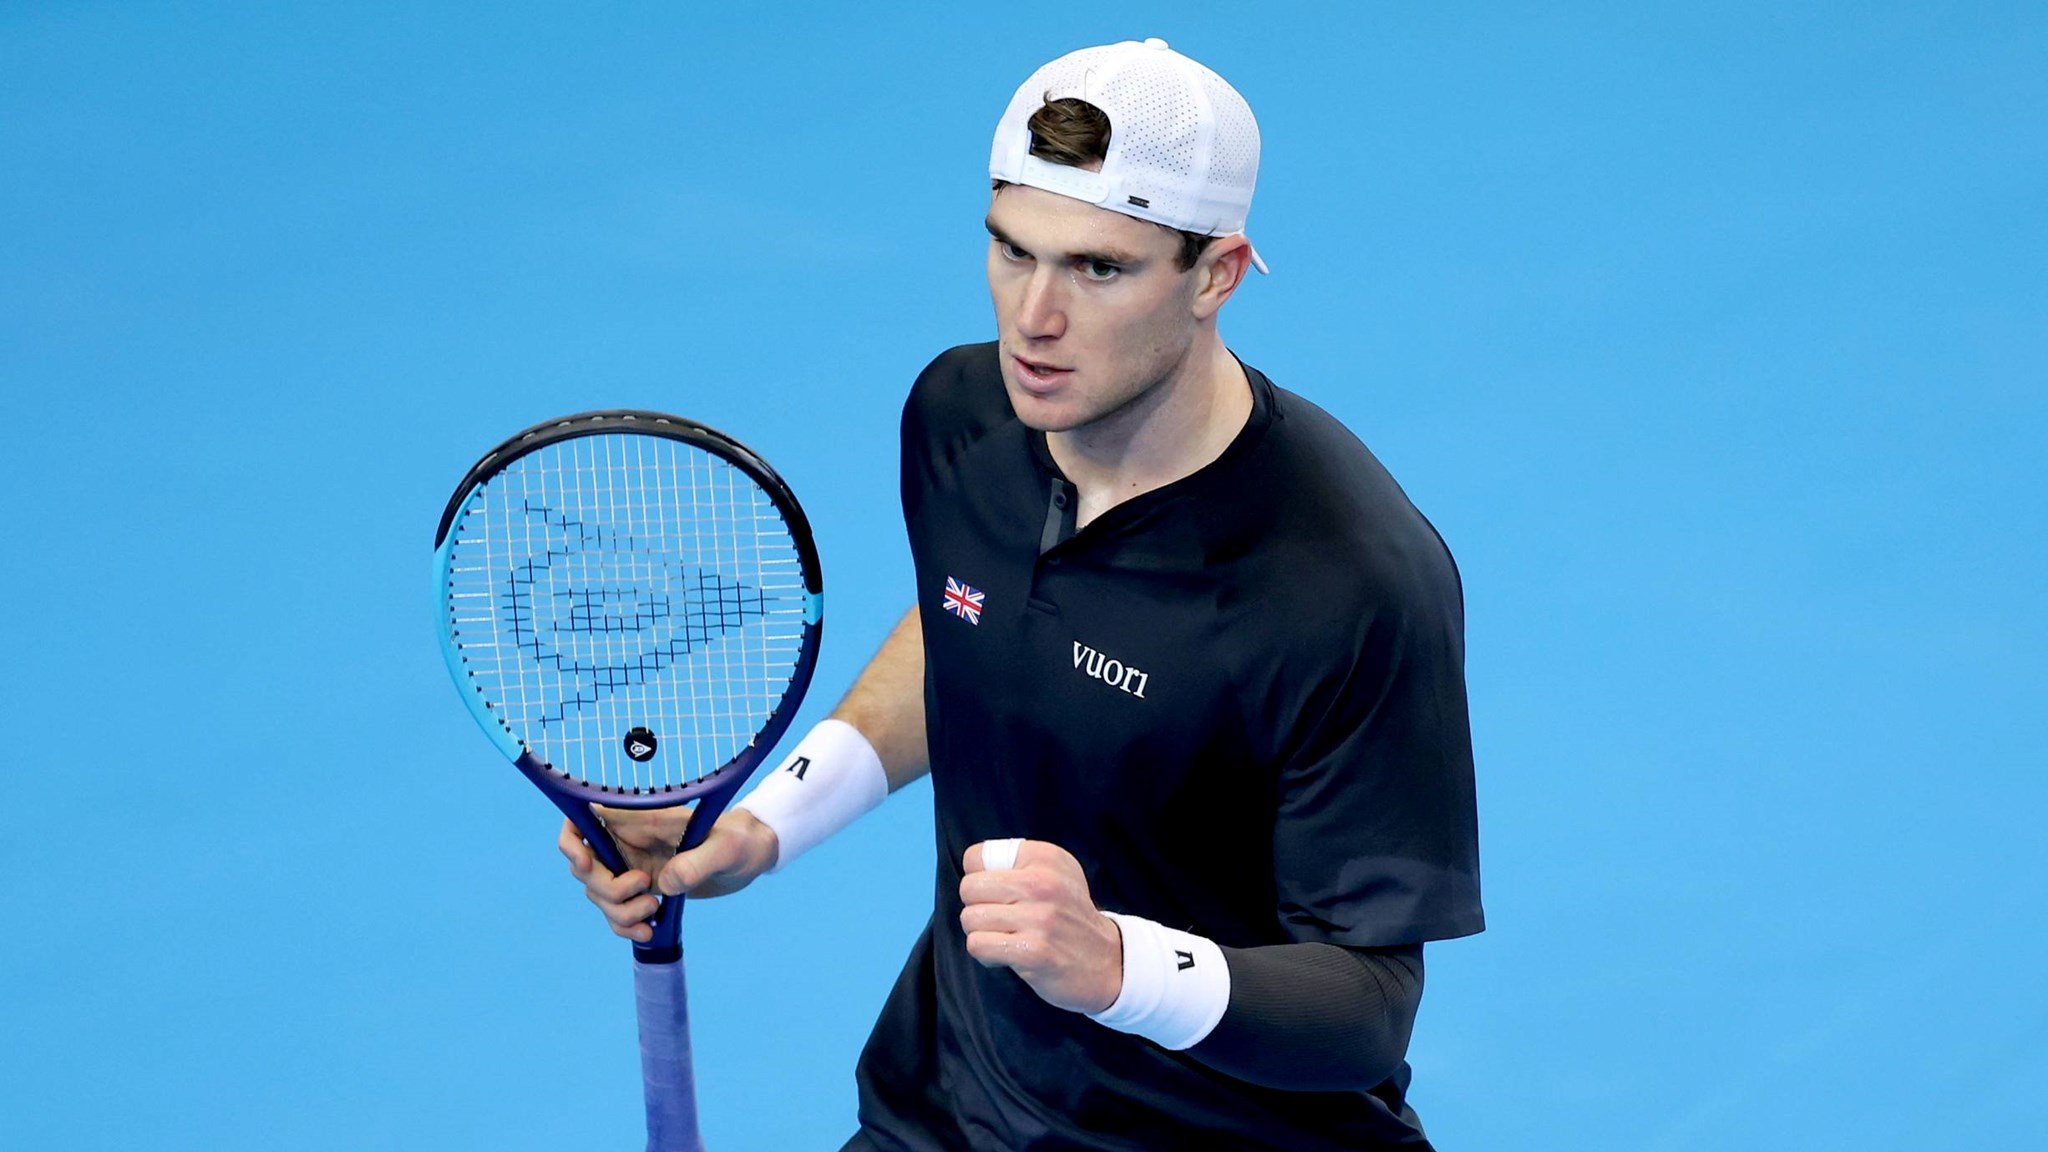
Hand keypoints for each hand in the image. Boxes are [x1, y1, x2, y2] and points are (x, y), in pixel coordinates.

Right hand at [557, 806, 779, 942]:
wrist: (750, 857)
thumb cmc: (739, 840)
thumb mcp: (726, 848)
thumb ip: (696, 862)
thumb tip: (663, 883)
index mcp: (638, 821)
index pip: (582, 820)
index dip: (571, 842)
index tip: (587, 864)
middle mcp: (627, 843)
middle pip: (584, 869)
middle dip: (607, 889)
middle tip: (644, 887)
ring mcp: (632, 868)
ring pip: (599, 896)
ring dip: (620, 912)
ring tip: (655, 910)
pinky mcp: (643, 893)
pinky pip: (616, 914)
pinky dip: (626, 926)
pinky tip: (648, 931)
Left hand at [959, 839, 1123, 1013]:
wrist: (1107, 961)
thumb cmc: (1069, 916)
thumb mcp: (1056, 873)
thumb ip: (1018, 862)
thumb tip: (972, 866)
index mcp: (1044, 857)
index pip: (975, 858)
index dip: (980, 879)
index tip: (1000, 894)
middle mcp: (1042, 883)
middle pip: (969, 888)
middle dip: (976, 907)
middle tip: (999, 918)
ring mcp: (1039, 918)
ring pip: (970, 919)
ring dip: (981, 933)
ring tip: (1006, 936)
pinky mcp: (1033, 951)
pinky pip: (978, 945)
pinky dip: (986, 954)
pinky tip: (1007, 954)